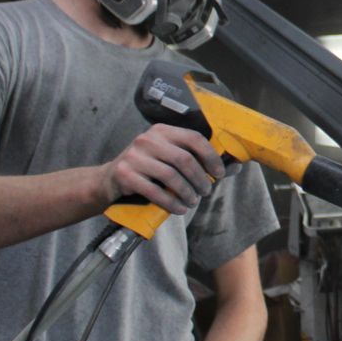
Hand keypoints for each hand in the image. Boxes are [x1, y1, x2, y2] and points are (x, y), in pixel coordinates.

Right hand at [101, 124, 225, 213]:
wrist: (108, 181)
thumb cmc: (146, 170)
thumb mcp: (167, 157)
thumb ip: (195, 160)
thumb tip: (233, 168)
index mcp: (162, 131)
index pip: (193, 138)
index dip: (210, 157)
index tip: (218, 174)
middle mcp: (147, 139)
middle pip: (184, 159)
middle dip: (200, 178)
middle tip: (205, 192)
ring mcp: (134, 156)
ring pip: (171, 176)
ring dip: (187, 192)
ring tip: (192, 201)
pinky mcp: (124, 174)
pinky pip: (155, 191)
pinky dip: (171, 202)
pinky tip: (178, 209)